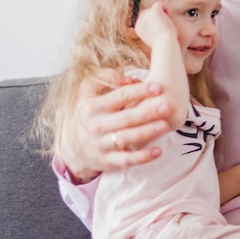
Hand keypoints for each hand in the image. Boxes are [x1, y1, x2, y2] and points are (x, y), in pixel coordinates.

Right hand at [59, 68, 173, 179]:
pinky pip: (126, 160)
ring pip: (126, 138)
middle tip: (167, 107)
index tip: (158, 87)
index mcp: (93, 107)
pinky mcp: (107, 161)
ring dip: (146, 132)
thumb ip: (106, 78)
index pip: (120, 97)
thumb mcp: (88, 92)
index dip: (139, 92)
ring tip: (165, 126)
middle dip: (147, 112)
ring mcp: (102, 144)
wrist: (72, 146)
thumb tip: (129, 79)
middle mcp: (97, 126)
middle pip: (125, 118)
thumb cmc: (89, 112)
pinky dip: (142, 157)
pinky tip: (158, 151)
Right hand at [134, 2, 176, 48]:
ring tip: (166, 24)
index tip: (160, 31)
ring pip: (155, 8)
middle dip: (158, 17)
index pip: (145, 19)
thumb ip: (152, 31)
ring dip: (163, 14)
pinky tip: (168, 19)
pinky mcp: (153, 11)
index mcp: (138, 28)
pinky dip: (166, 9)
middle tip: (164, 27)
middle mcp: (139, 21)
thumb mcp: (154, 39)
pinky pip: (160, 4)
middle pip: (148, 12)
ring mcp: (146, 15)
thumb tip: (155, 23)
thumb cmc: (163, 44)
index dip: (155, 22)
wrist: (165, 44)